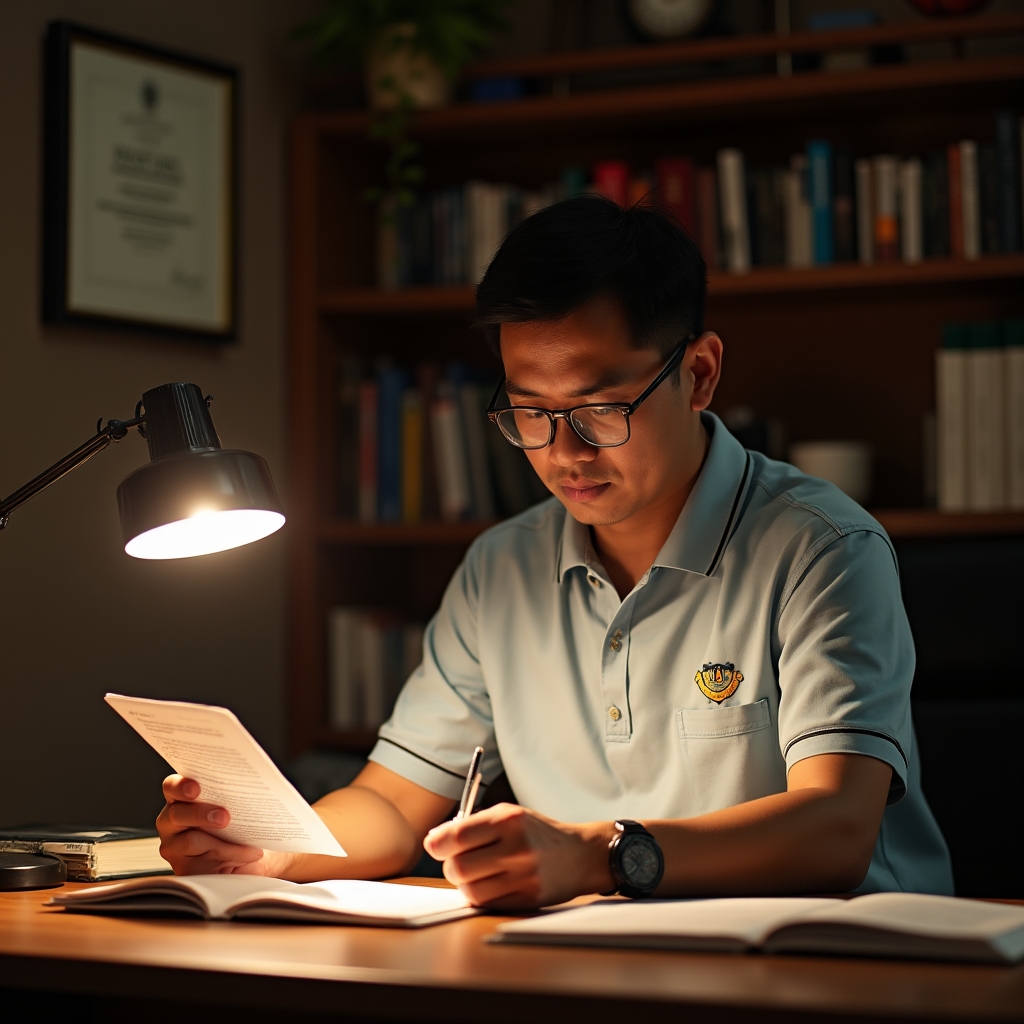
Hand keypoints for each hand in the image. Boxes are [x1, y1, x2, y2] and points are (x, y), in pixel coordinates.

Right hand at [156, 775, 293, 876]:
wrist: (251, 855)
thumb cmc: (241, 825)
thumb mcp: (235, 807)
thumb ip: (230, 797)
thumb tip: (245, 791)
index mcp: (182, 799)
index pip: (172, 787)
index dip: (180, 786)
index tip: (196, 788)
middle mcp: (172, 822)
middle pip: (177, 814)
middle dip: (201, 814)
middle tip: (224, 817)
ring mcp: (174, 847)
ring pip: (191, 841)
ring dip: (224, 840)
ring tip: (249, 840)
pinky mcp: (184, 869)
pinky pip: (205, 861)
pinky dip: (232, 855)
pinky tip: (249, 853)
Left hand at [422, 803, 614, 909]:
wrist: (580, 855)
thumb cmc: (536, 832)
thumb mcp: (509, 814)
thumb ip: (473, 825)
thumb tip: (435, 840)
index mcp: (508, 821)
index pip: (458, 836)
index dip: (438, 844)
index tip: (433, 845)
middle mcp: (516, 848)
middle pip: (459, 868)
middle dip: (451, 866)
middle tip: (458, 861)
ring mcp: (523, 877)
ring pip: (470, 891)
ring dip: (465, 885)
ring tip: (476, 874)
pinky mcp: (528, 899)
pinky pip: (488, 905)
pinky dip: (481, 897)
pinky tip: (490, 885)